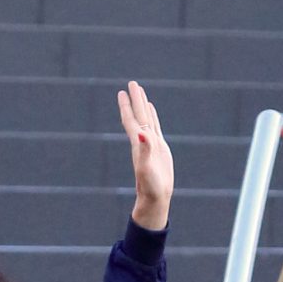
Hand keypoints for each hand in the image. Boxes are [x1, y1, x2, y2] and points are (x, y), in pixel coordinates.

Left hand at [118, 80, 172, 230]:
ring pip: (146, 119)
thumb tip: (141, 133)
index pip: (131, 120)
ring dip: (142, 105)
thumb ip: (144, 150)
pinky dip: (153, 116)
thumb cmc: (150, 186)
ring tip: (140, 92)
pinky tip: (151, 109)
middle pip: (138, 115)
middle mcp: (143, 141)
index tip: (123, 91)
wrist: (155, 198)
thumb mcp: (146, 168)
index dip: (126, 106)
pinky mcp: (159, 148)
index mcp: (138, 144)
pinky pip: (155, 127)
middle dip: (135, 99)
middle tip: (132, 83)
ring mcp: (151, 144)